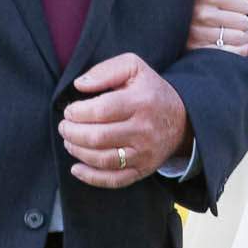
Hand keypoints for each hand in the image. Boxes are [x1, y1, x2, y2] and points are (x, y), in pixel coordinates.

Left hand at [60, 52, 190, 188]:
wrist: (182, 120)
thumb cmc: (150, 91)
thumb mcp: (134, 68)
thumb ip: (105, 70)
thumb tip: (79, 85)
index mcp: (141, 102)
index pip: (101, 110)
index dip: (78, 112)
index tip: (70, 111)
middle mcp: (144, 130)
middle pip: (98, 137)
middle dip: (72, 133)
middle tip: (64, 127)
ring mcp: (144, 153)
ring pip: (103, 159)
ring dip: (78, 151)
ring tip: (69, 141)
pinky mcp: (143, 170)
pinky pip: (114, 179)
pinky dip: (91, 177)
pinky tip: (76, 168)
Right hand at [187, 0, 247, 55]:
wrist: (168, 21)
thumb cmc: (196, 6)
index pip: (245, 5)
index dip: (241, 8)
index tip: (229, 10)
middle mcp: (201, 14)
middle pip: (244, 22)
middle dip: (240, 24)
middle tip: (227, 24)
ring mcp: (198, 34)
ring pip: (241, 38)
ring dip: (239, 38)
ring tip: (225, 34)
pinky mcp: (198, 52)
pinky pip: (232, 53)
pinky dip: (237, 51)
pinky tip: (229, 46)